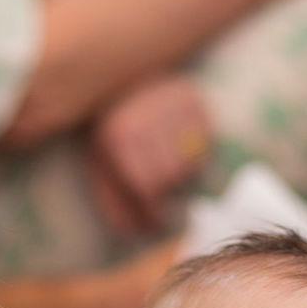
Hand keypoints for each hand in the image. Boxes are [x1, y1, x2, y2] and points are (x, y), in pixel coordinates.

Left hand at [85, 75, 211, 235]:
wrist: (120, 76)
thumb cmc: (109, 129)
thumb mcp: (99, 163)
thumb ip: (112, 198)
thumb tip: (131, 231)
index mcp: (119, 138)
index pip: (145, 188)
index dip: (152, 211)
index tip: (156, 221)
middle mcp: (147, 120)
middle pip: (170, 177)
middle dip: (167, 192)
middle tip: (160, 194)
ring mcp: (172, 107)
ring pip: (191, 162)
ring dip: (182, 172)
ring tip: (167, 166)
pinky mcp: (193, 99)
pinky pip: (207, 142)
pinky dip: (198, 152)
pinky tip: (181, 146)